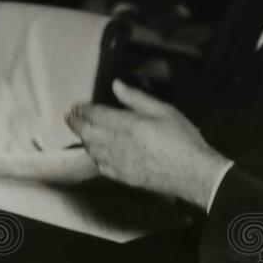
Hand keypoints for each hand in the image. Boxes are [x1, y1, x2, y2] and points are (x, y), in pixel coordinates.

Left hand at [65, 80, 229, 207]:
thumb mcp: (164, 111)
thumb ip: (137, 98)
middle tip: (70, 117)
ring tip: (81, 132)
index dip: (83, 109)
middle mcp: (119, 144)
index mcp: (129, 125)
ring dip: (83, 139)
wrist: (192, 172)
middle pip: (87, 133)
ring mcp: (119, 162)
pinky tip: (96, 153)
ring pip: (91, 150)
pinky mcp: (123, 177)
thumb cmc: (183, 139)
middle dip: (76, 123)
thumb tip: (117, 86)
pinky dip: (94, 157)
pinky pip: (101, 166)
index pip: (97, 115)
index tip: (77, 105)